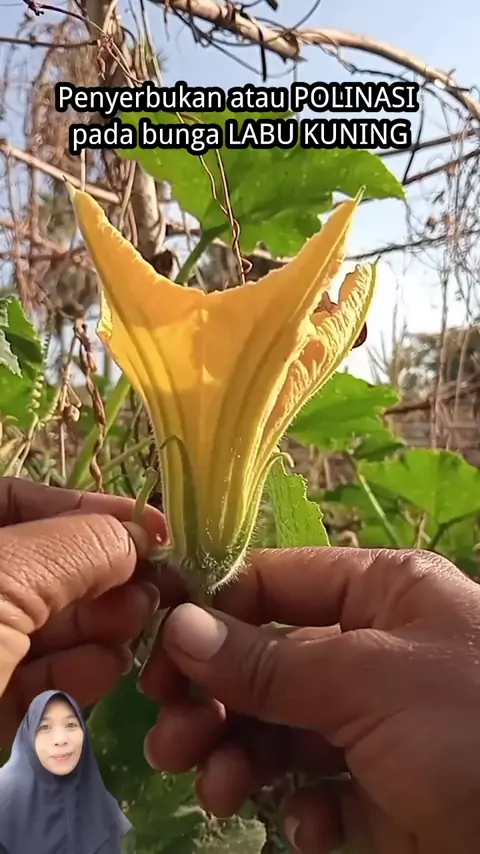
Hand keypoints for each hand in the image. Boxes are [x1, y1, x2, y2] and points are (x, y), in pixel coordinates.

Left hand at [0, 477, 165, 743]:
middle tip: (154, 592)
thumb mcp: (6, 578)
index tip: (156, 529)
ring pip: (53, 625)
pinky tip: (104, 673)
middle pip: (48, 566)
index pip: (21, 500)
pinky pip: (44, 680)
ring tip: (133, 631)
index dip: (88, 506)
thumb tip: (137, 539)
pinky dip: (80, 673)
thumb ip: (80, 546)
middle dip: (106, 576)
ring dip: (103, 626)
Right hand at [140, 548, 479, 853]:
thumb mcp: (368, 680)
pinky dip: (301, 810)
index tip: (157, 648)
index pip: (277, 584)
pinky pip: (323, 792)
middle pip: (270, 662)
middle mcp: (376, 651)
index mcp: (381, 594)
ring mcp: (381, 724)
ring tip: (218, 787)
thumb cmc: (472, 723)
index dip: (213, 611)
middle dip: (218, 699)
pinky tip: (305, 828)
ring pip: (286, 730)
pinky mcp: (389, 793)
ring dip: (243, 757)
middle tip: (170, 738)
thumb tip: (181, 627)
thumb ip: (271, 660)